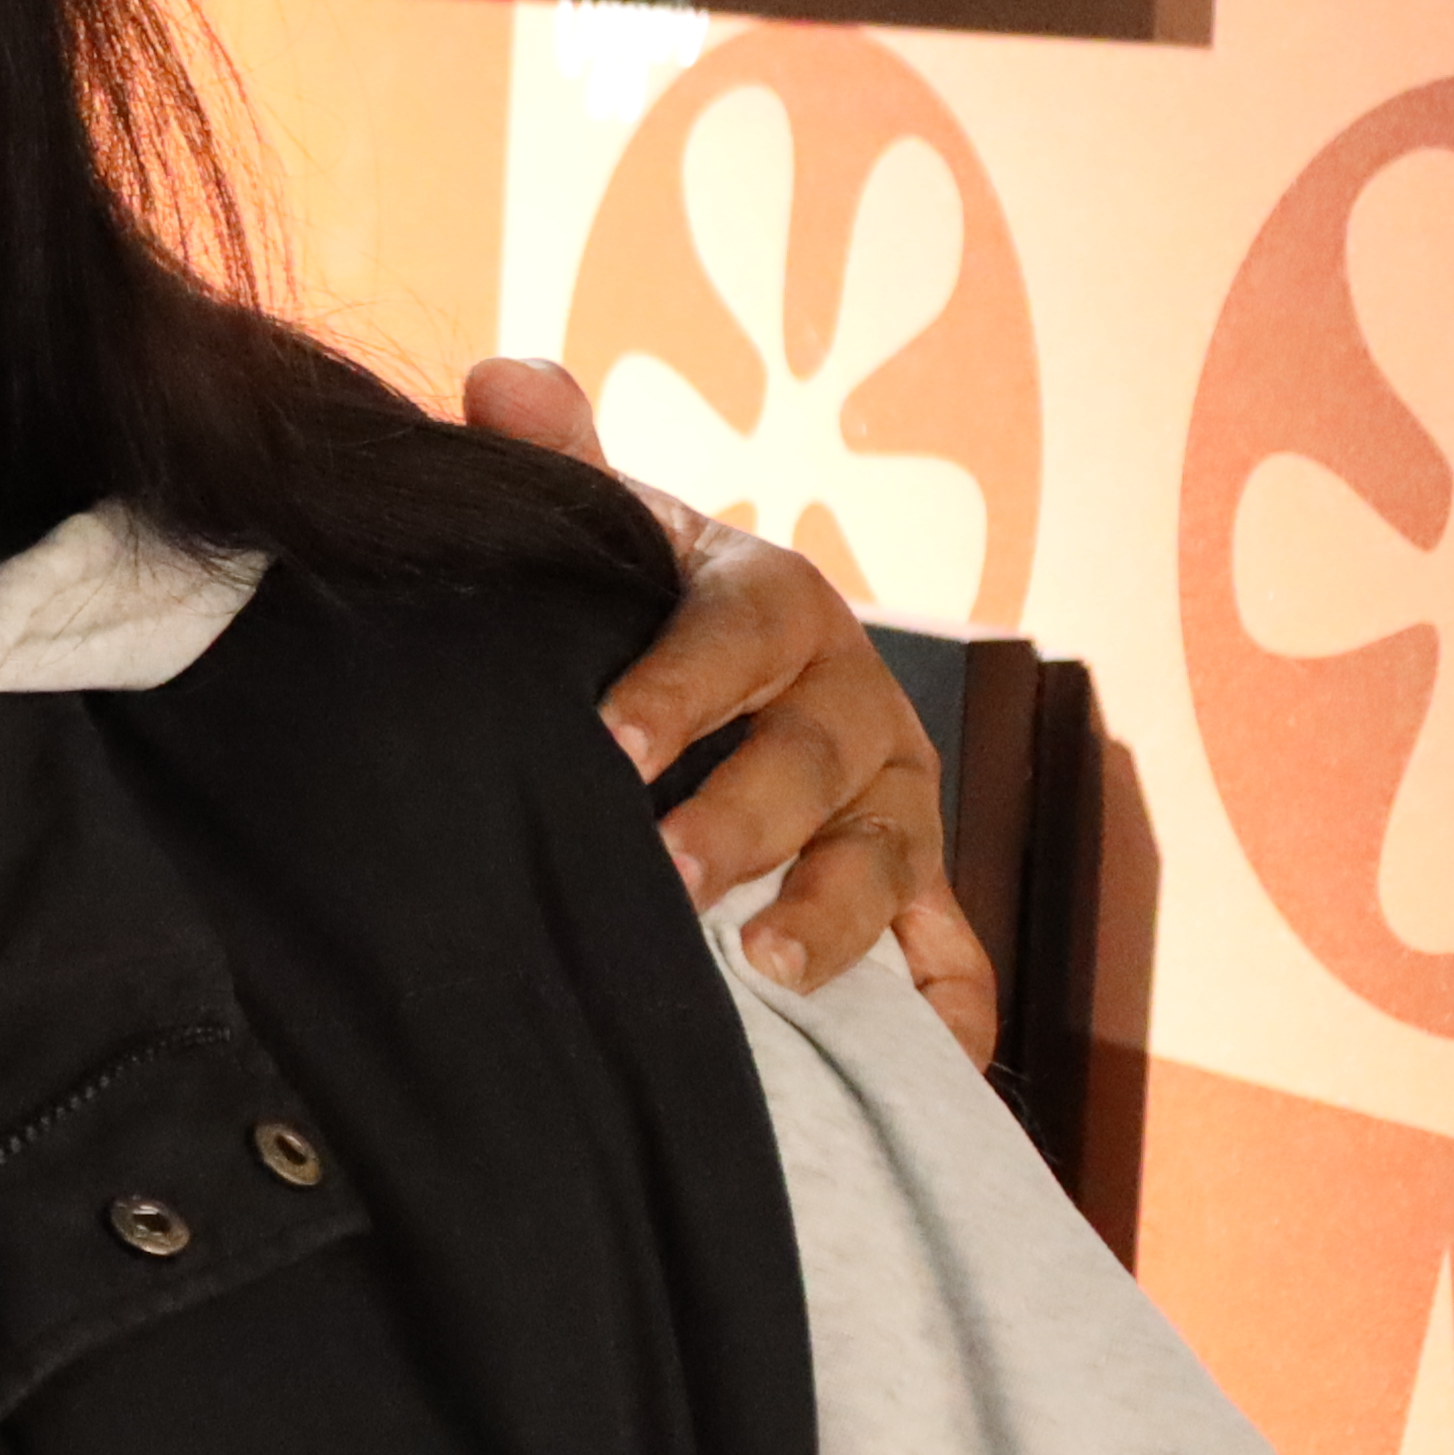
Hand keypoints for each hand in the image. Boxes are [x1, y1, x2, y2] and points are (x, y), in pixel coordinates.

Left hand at [463, 361, 1000, 1064]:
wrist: (718, 679)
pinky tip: (934, 1072)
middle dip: (744, 821)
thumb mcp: (606, 535)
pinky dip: (949, 1014)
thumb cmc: (645, 615)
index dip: (681, 684)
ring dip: (832, 919)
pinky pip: (950, 958)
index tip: (607, 742)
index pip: (738, 631)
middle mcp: (854, 703)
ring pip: (887, 862)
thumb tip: (503, 382)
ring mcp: (894, 806)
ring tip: (761, 967)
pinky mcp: (916, 892)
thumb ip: (562, 461)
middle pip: (813, 760)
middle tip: (667, 876)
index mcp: (776, 607)